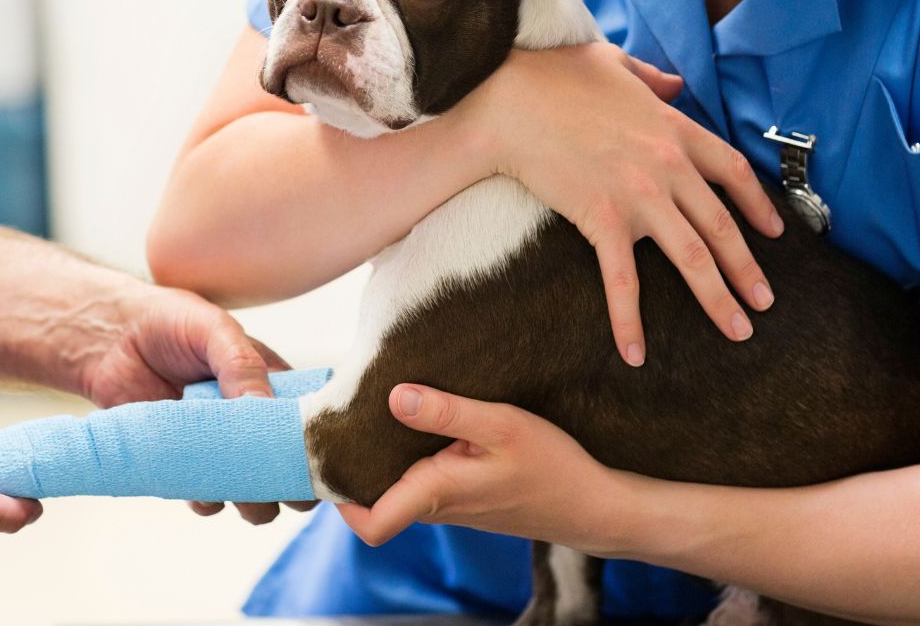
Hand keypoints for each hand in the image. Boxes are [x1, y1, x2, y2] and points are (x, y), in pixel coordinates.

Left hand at [81, 281, 298, 524]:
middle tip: (278, 485)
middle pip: (289, 465)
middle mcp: (254, 418)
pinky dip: (208, 500)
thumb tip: (264, 407)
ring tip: (240, 492)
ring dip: (253, 501)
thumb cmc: (172, 322)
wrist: (111, 338)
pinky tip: (199, 487)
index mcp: (275, 383)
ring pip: (254, 490)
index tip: (315, 458)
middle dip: (290, 483)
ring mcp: (220, 445)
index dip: (318, 443)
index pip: (312, 420)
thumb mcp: (215, 331)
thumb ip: (242, 364)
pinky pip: (207, 498)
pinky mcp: (185, 464)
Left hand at [337, 385, 619, 555]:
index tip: (328, 452)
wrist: (591, 504)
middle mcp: (437, 506)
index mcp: (437, 494)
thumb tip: (394, 396)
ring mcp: (452, 504)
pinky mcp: (466, 496)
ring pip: (398, 487)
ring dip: (384, 454)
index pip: (369, 523)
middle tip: (345, 414)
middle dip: (355, 463)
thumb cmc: (550, 465)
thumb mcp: (501, 425)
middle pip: (375, 499)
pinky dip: (412, 454)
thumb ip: (447, 412)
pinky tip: (422, 419)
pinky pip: (423, 479)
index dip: (338, 497)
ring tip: (377, 406)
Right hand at [467, 42, 782, 360]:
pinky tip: (636, 352)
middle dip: (748, 269)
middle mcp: (668, 165)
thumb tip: (675, 83)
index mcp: (674, 128)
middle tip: (764, 303)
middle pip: (722, 225)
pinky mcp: (602, 218)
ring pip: (693, 256)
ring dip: (719, 298)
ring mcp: (639, 195)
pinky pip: (623, 279)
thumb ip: (652, 76)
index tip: (774, 232)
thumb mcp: (612, 62)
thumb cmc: (554, 77)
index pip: (732, 171)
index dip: (758, 205)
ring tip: (737, 329)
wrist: (509, 103)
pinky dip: (630, 320)